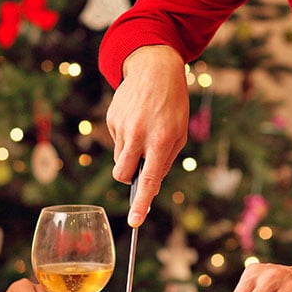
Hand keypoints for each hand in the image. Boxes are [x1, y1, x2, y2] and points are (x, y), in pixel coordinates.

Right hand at [105, 45, 188, 225]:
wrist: (155, 68)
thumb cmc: (173, 104)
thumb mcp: (179, 133)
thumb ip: (165, 160)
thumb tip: (149, 183)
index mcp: (161, 141)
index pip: (149, 180)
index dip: (141, 204)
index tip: (135, 223)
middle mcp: (139, 135)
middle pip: (122, 174)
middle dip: (128, 178)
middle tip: (139, 167)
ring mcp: (122, 127)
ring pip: (119, 158)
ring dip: (129, 154)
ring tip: (143, 132)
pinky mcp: (111, 118)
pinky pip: (116, 140)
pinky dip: (125, 137)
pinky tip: (136, 119)